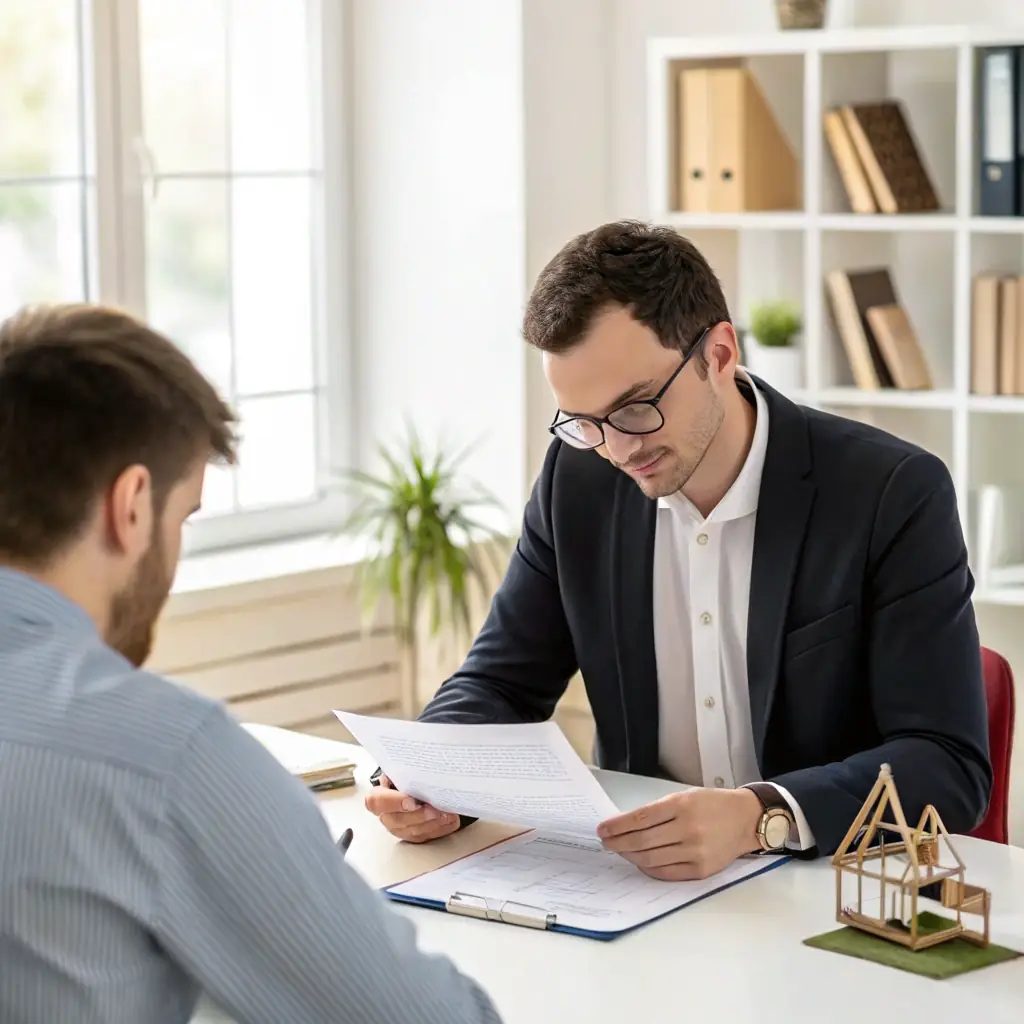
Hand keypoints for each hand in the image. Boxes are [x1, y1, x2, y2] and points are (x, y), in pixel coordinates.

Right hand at [364, 775, 461, 843]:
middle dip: (420, 816)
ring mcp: (398, 829)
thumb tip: (415, 761)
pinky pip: (425, 836)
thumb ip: (403, 771)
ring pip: (414, 831)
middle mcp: (386, 816)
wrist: (405, 790)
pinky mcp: (412, 836)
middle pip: (399, 820)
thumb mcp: (399, 771)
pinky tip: (451, 821)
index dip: (395, 802)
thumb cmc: (402, 779)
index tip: (411, 801)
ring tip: (448, 814)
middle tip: (435, 810)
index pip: (378, 802)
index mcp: (378, 798)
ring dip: (433, 823)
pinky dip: (440, 829)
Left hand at [596, 787, 763, 880]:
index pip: (640, 818)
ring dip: (630, 856)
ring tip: (620, 851)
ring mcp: (695, 851)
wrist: (745, 819)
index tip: (603, 829)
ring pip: (651, 859)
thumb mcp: (684, 797)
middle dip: (618, 842)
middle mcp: (688, 829)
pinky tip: (640, 862)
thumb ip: (658, 811)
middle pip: (642, 840)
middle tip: (606, 842)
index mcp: (682, 805)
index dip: (617, 825)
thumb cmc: (711, 805)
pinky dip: (648, 868)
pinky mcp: (701, 870)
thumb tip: (626, 825)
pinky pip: (666, 873)